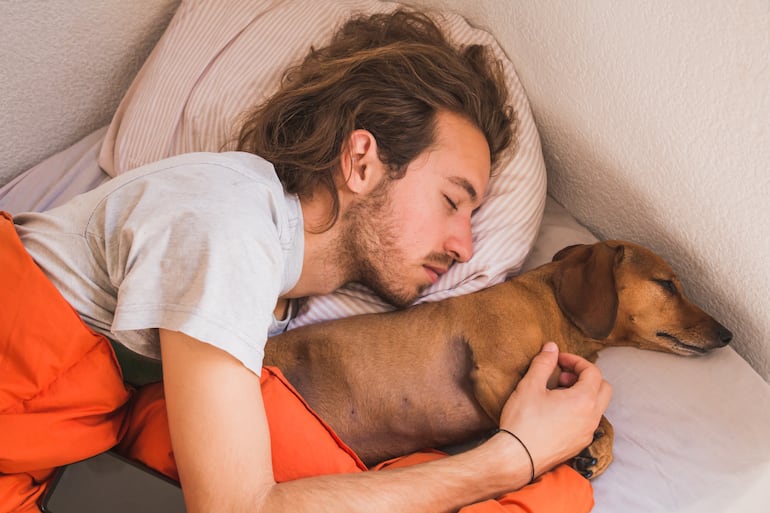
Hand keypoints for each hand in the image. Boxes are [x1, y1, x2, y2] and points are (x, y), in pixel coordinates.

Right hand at [497, 342, 611, 476]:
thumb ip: (543, 363)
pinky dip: (579, 410)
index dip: (576, 361)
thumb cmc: (523, 422)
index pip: (593, 371)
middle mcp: (591, 418)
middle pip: (603, 388)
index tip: (558, 360)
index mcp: (584, 400)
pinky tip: (555, 412)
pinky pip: (588, 422)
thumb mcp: (530, 386)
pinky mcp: (579, 445)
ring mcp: (587, 433)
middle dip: (585, 377)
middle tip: (562, 376)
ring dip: (583, 394)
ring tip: (556, 394)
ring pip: (597, 407)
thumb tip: (551, 347)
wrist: (517, 458)